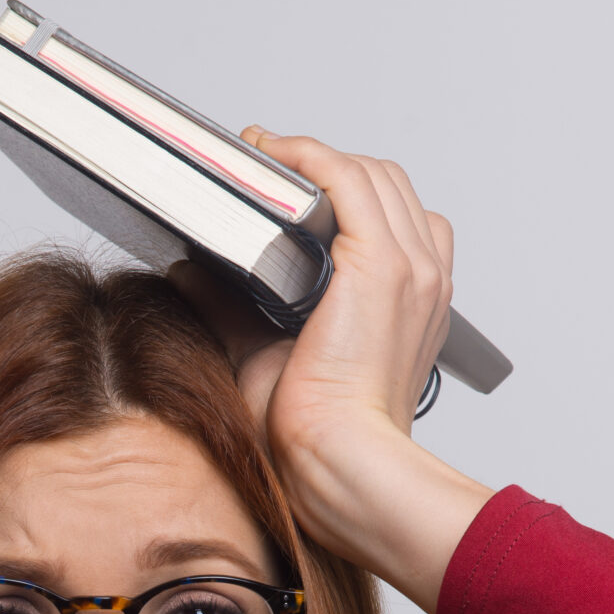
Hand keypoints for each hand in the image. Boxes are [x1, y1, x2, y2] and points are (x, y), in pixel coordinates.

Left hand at [169, 131, 493, 612]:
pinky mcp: (379, 264)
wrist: (339, 460)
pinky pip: (348, 180)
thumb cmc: (313, 434)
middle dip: (333, 170)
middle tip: (273, 168)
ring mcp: (408, 268)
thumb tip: (190, 271)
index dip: (349, 198)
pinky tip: (272, 153)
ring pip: (372, 177)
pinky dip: (310, 157)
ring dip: (318, 158)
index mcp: (412, 306)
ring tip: (267, 156)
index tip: (295, 194)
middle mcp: (422, 280)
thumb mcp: (265, 357)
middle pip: (389, 189)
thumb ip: (232, 310)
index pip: (398, 223)